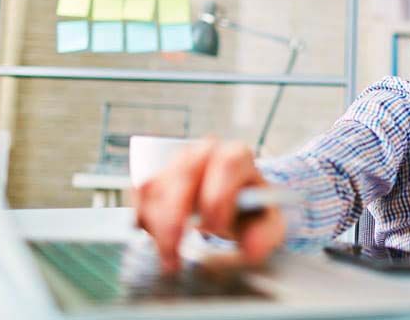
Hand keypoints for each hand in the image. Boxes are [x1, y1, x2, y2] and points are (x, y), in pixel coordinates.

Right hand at [133, 138, 286, 273]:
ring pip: (157, 186)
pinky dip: (144, 220)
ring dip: (157, 226)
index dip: (218, 198)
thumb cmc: (251, 212)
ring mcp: (178, 161)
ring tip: (170, 258)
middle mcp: (205, 152)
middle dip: (174, 218)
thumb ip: (266, 234)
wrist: (236, 207)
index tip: (215, 229)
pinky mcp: (158, 176)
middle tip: (175, 255)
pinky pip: (141, 195)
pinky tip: (157, 241)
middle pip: (183, 173)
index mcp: (237, 156)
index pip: (226, 164)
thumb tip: (250, 248)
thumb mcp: (268, 223)